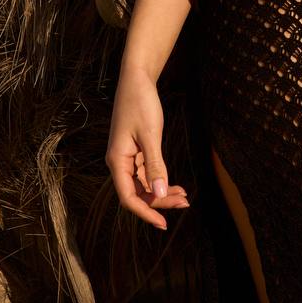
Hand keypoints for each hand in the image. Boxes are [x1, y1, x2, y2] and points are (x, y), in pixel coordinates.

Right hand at [105, 64, 190, 229]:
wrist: (137, 79)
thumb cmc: (140, 103)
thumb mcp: (150, 135)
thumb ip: (155, 165)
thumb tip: (159, 193)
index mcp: (117, 161)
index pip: (128, 198)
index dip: (145, 212)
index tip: (163, 223)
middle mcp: (120, 163)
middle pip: (138, 193)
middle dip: (160, 201)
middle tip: (184, 204)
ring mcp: (128, 158)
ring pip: (144, 185)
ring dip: (162, 192)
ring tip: (184, 197)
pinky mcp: (136, 152)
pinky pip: (147, 174)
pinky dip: (161, 180)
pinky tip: (176, 185)